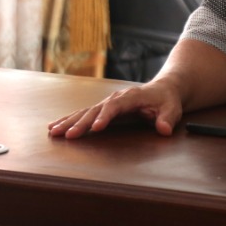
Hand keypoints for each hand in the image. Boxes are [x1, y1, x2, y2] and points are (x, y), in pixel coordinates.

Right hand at [48, 79, 183, 138]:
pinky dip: (69, 120)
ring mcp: (108, 103)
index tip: (96, 128)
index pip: (116, 106)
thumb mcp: (172, 109)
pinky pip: (84, 114)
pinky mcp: (103, 109)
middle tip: (68, 135)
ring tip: (53, 131)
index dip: (105, 116)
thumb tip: (164, 129)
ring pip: (85, 112)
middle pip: (95, 109)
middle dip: (81, 122)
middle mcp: (116, 98)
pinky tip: (55, 127)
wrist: (163, 89)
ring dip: (69, 121)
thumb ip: (168, 118)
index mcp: (131, 97)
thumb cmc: (167, 100)